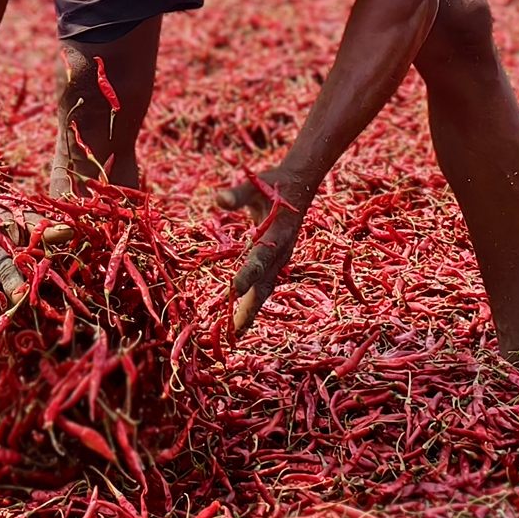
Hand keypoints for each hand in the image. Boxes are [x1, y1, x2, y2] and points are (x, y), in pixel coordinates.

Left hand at [214, 168, 314, 334]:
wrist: (300, 185)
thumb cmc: (275, 184)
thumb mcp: (255, 184)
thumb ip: (236, 194)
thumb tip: (218, 198)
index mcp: (277, 235)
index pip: (260, 258)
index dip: (247, 274)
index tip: (232, 289)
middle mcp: (281, 253)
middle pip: (265, 285)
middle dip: (250, 309)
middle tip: (234, 332)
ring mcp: (280, 259)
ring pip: (265, 290)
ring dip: (251, 311)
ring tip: (235, 333)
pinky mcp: (276, 261)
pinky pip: (263, 285)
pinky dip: (252, 301)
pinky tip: (240, 316)